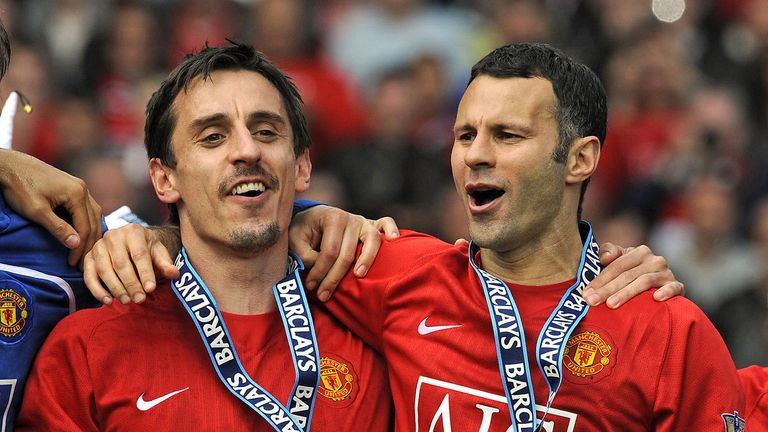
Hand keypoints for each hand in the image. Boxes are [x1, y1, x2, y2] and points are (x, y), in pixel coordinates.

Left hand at [0, 150, 101, 266]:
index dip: (81, 248)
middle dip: (89, 243)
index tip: (73, 264)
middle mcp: (83, 189)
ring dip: (91, 233)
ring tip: (85, 250)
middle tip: (82, 263)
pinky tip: (83, 232)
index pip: (85, 227)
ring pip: (94, 214)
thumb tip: (76, 245)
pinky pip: (88, 208)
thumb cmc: (20, 186)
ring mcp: (80, 186)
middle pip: (94, 221)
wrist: (10, 165)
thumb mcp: (37, 211)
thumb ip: (58, 228)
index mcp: (77, 194)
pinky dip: (88, 222)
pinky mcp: (74, 186)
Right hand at [84, 224, 178, 304]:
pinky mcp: (88, 258)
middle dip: (131, 284)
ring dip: (116, 288)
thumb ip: (166, 264)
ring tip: (128, 301)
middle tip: (139, 299)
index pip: (139, 254)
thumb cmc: (147, 249)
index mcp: (133, 231)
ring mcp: (98, 246)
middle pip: (121, 263)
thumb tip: (174, 274)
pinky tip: (108, 301)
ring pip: (104, 270)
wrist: (131, 242)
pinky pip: (89, 276)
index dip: (145, 273)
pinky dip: (97, 290)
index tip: (151, 289)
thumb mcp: (159, 253)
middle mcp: (113, 236)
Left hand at [289, 205, 398, 301]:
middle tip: (323, 295)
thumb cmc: (304, 230)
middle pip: (348, 253)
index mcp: (331, 217)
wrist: (313, 217)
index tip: (311, 286)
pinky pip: (386, 223)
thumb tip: (317, 267)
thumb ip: (304, 254)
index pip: (329, 250)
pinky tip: (394, 240)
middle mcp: (350, 218)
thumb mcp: (295, 239)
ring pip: (371, 240)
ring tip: (359, 276)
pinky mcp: (372, 225)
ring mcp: (363, 221)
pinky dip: (392, 229)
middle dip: (334, 277)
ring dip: (366, 259)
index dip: (320, 271)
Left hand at [582, 243, 683, 307]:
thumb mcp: (620, 261)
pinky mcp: (678, 286)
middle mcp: (654, 260)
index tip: (585, 293)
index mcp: (639, 252)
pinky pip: (675, 287)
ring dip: (626, 293)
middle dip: (607, 289)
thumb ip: (608, 252)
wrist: (662, 285)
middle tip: (592, 302)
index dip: (600, 279)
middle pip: (627, 275)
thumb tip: (605, 258)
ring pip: (644, 282)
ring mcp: (667, 273)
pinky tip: (656, 299)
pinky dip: (666, 291)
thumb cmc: (633, 273)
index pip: (616, 266)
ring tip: (611, 304)